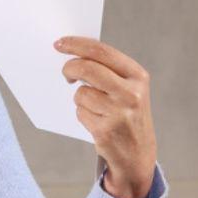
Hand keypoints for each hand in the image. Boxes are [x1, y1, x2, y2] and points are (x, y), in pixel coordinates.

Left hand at [55, 36, 157, 197]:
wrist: (138, 154)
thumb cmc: (127, 113)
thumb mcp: (128, 88)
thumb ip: (107, 69)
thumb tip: (73, 52)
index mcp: (137, 76)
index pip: (101, 51)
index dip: (76, 45)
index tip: (59, 43)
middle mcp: (131, 93)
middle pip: (87, 69)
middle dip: (70, 68)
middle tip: (65, 74)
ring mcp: (119, 113)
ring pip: (81, 93)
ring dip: (80, 99)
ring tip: (95, 107)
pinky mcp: (105, 130)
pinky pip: (80, 112)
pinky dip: (83, 114)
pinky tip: (97, 121)